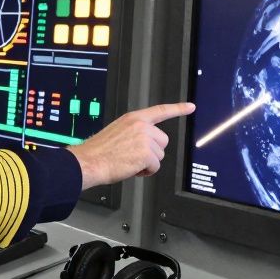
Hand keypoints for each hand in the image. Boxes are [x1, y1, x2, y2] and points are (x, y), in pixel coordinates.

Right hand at [69, 102, 194, 188]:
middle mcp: (141, 126)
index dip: (177, 109)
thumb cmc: (98, 151)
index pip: (160, 111)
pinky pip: (155, 167)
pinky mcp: (146, 154)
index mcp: (133, 118)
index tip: (190, 107)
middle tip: (135, 156)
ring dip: (148, 162)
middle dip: (153, 151)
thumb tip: (144, 143)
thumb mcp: (117, 132)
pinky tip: (132, 168)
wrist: (89, 162)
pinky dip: (146, 172)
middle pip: (163, 141)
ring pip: (159, 155)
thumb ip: (133, 132)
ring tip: (130, 162)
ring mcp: (144, 139)